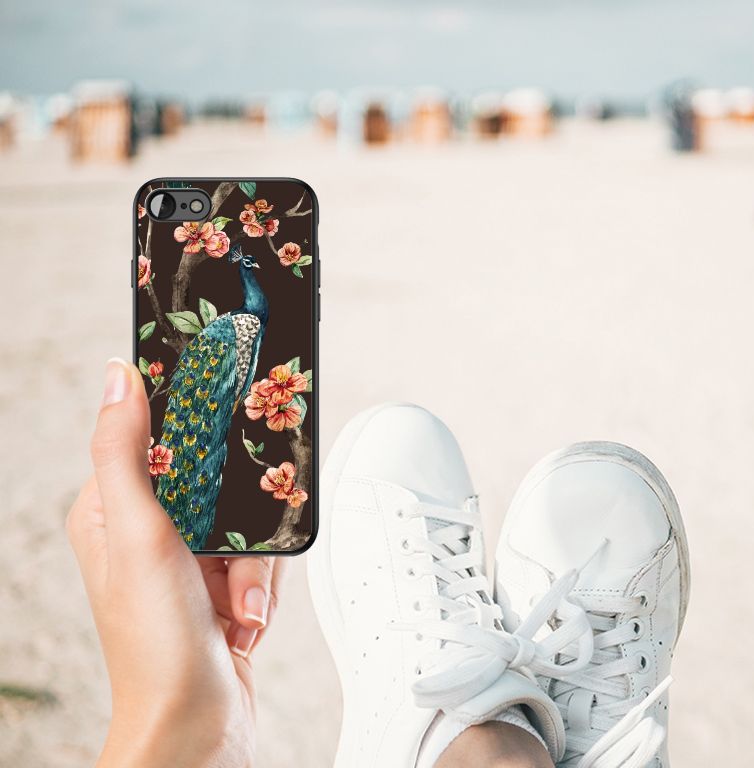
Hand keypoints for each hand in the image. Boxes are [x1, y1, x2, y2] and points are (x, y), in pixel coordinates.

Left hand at [66, 358, 285, 766]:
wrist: (197, 726)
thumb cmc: (156, 644)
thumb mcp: (139, 534)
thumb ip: (126, 451)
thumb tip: (119, 375)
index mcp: (111, 510)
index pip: (157, 438)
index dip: (194, 432)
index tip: (222, 429)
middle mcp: (148, 532)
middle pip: (217, 481)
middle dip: (239, 523)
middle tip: (230, 556)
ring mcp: (187, 562)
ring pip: (247, 521)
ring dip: (254, 567)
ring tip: (237, 605)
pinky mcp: (220, 587)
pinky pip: (261, 558)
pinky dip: (262, 588)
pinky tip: (244, 620)